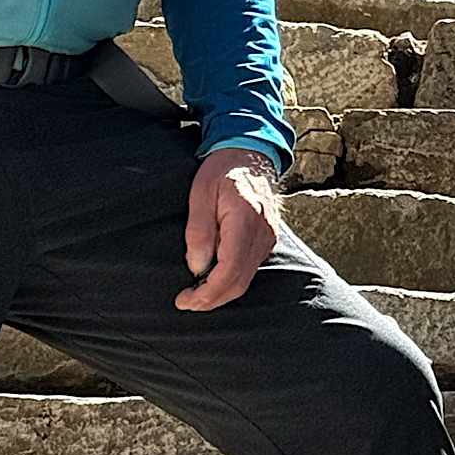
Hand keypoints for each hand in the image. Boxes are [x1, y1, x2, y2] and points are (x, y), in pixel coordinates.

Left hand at [178, 149, 281, 310]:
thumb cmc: (223, 169)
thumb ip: (199, 230)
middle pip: (239, 281)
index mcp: (246, 219)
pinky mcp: (268, 239)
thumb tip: (197, 267)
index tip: (185, 300)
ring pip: (246, 279)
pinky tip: (213, 277)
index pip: (230, 269)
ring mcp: (269, 237)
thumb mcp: (201, 192)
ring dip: (221, 292)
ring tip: (196, 292)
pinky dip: (232, 280)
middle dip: (211, 299)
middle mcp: (263, 232)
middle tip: (186, 302)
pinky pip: (250, 268)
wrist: (250, 152)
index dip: (208, 293)